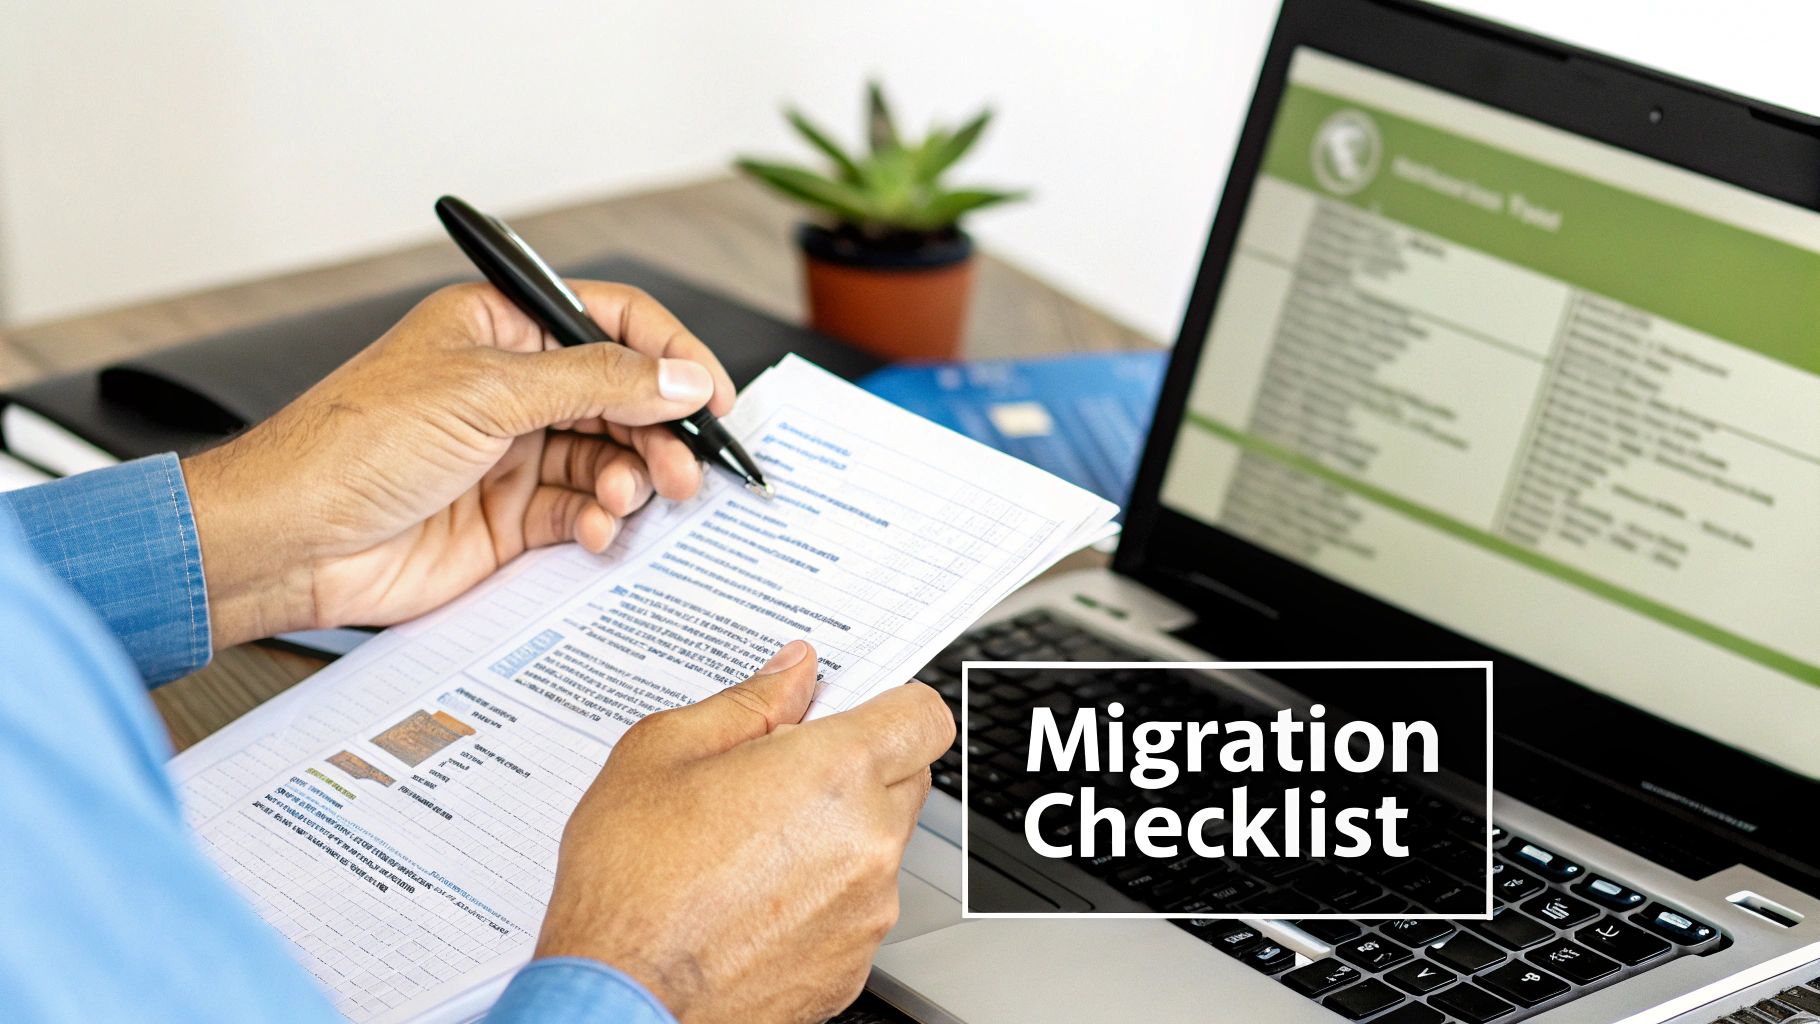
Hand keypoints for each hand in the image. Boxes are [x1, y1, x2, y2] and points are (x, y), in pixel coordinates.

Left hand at [181, 281, 735, 646]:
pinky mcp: (509, 519)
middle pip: (623, 398)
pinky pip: (582, 513)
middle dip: (660, 432)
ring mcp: (512, 455)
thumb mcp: (486, 393)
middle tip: (687, 467)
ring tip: (629, 500)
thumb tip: (680, 376)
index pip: (612, 322)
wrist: (289, 541)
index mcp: (499, 328)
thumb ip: (596, 381)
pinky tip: (593, 532)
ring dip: (632, 481)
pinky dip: (599, 523)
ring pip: (611, 460)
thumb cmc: (352, 445)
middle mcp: (511, 388)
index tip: (715, 397)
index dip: (672, 354)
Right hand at [536, 640, 954, 1022]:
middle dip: (859, 767)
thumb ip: (747, 702)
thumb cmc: (630, 886)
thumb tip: (793, 673)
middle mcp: (869, 842)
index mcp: (834, 774)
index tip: (854, 709)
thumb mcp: (663, 753)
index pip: (922, 715)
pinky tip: (754, 900)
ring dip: (838, 835)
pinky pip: (857, 908)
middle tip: (782, 776)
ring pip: (881, 847)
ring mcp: (868, 911)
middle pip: (908, 777)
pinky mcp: (853, 965)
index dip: (891, 703)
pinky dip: (822, 897)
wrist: (620, 1000)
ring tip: (751, 848)